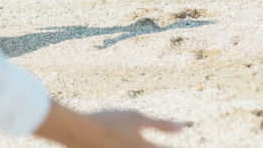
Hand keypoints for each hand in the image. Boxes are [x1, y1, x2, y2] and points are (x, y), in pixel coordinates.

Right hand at [34, 101, 181, 146]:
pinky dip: (129, 147)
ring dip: (144, 146)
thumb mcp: (136, 117)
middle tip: (150, 140)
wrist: (79, 133)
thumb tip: (183, 129)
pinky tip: (126, 142)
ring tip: (138, 140)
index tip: (172, 143)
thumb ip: (161, 125)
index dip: (171, 146)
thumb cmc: (110, 122)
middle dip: (155, 145)